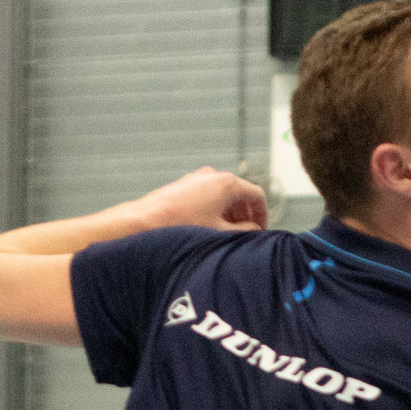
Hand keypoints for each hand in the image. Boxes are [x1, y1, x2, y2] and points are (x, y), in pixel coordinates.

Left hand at [134, 167, 267, 231]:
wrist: (148, 220)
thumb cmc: (185, 225)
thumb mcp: (221, 231)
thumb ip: (245, 230)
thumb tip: (255, 230)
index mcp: (228, 183)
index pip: (257, 195)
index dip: (262, 214)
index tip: (260, 230)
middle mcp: (215, 175)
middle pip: (241, 193)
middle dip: (246, 214)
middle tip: (246, 233)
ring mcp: (199, 177)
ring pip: (225, 194)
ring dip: (231, 212)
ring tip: (228, 232)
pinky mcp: (186, 184)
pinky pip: (210, 194)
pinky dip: (217, 207)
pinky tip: (211, 225)